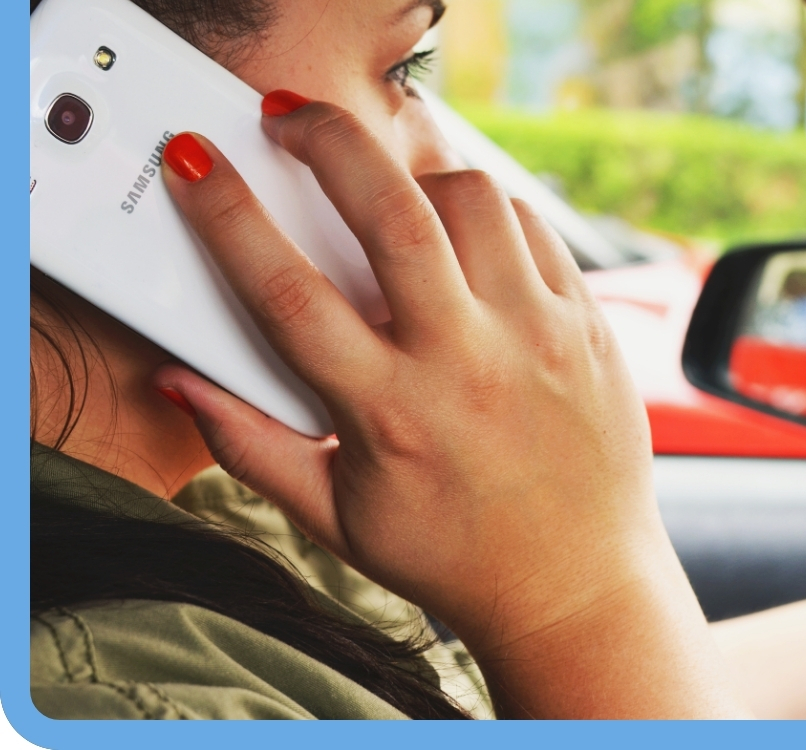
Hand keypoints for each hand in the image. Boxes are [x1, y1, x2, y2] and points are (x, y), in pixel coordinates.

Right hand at [154, 105, 662, 658]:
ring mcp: (536, 335)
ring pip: (472, 199)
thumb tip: (184, 383)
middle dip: (327, 142)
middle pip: (392, 213)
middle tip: (292, 119)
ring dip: (415, 177)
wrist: (576, 584)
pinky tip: (461, 235)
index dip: (227, 214)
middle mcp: (467, 363)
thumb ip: (252, 447)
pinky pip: (532, 226)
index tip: (196, 163)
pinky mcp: (585, 324)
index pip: (288, 293)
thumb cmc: (453, 556)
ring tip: (390, 196)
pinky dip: (485, 210)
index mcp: (391, 414)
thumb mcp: (337, 518)